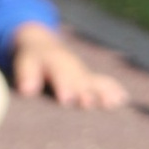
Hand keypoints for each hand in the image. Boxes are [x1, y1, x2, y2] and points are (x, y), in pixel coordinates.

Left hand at [9, 21, 126, 109]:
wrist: (43, 44)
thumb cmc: (31, 59)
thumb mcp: (25, 63)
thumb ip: (26, 75)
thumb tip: (26, 90)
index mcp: (54, 62)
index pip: (59, 74)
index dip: (63, 85)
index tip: (66, 99)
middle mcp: (71, 67)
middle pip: (79, 81)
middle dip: (84, 92)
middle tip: (88, 103)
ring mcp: (82, 73)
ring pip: (94, 83)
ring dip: (102, 93)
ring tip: (111, 104)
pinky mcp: (89, 79)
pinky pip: (103, 83)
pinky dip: (113, 90)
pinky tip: (123, 99)